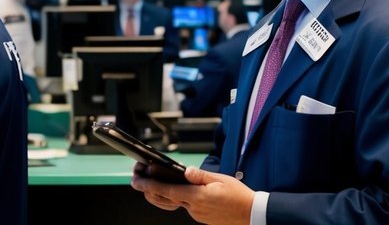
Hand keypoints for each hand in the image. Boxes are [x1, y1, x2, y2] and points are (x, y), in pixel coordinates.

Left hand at [131, 164, 254, 223]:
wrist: (251, 214)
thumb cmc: (239, 196)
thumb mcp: (221, 180)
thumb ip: (200, 176)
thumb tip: (186, 170)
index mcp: (197, 197)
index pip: (168, 190)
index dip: (150, 185)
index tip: (137, 180)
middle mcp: (194, 208)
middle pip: (165, 199)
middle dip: (148, 190)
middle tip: (137, 181)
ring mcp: (197, 214)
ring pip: (174, 203)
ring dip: (160, 195)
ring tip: (150, 185)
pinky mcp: (201, 217)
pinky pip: (184, 206)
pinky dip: (176, 198)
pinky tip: (175, 191)